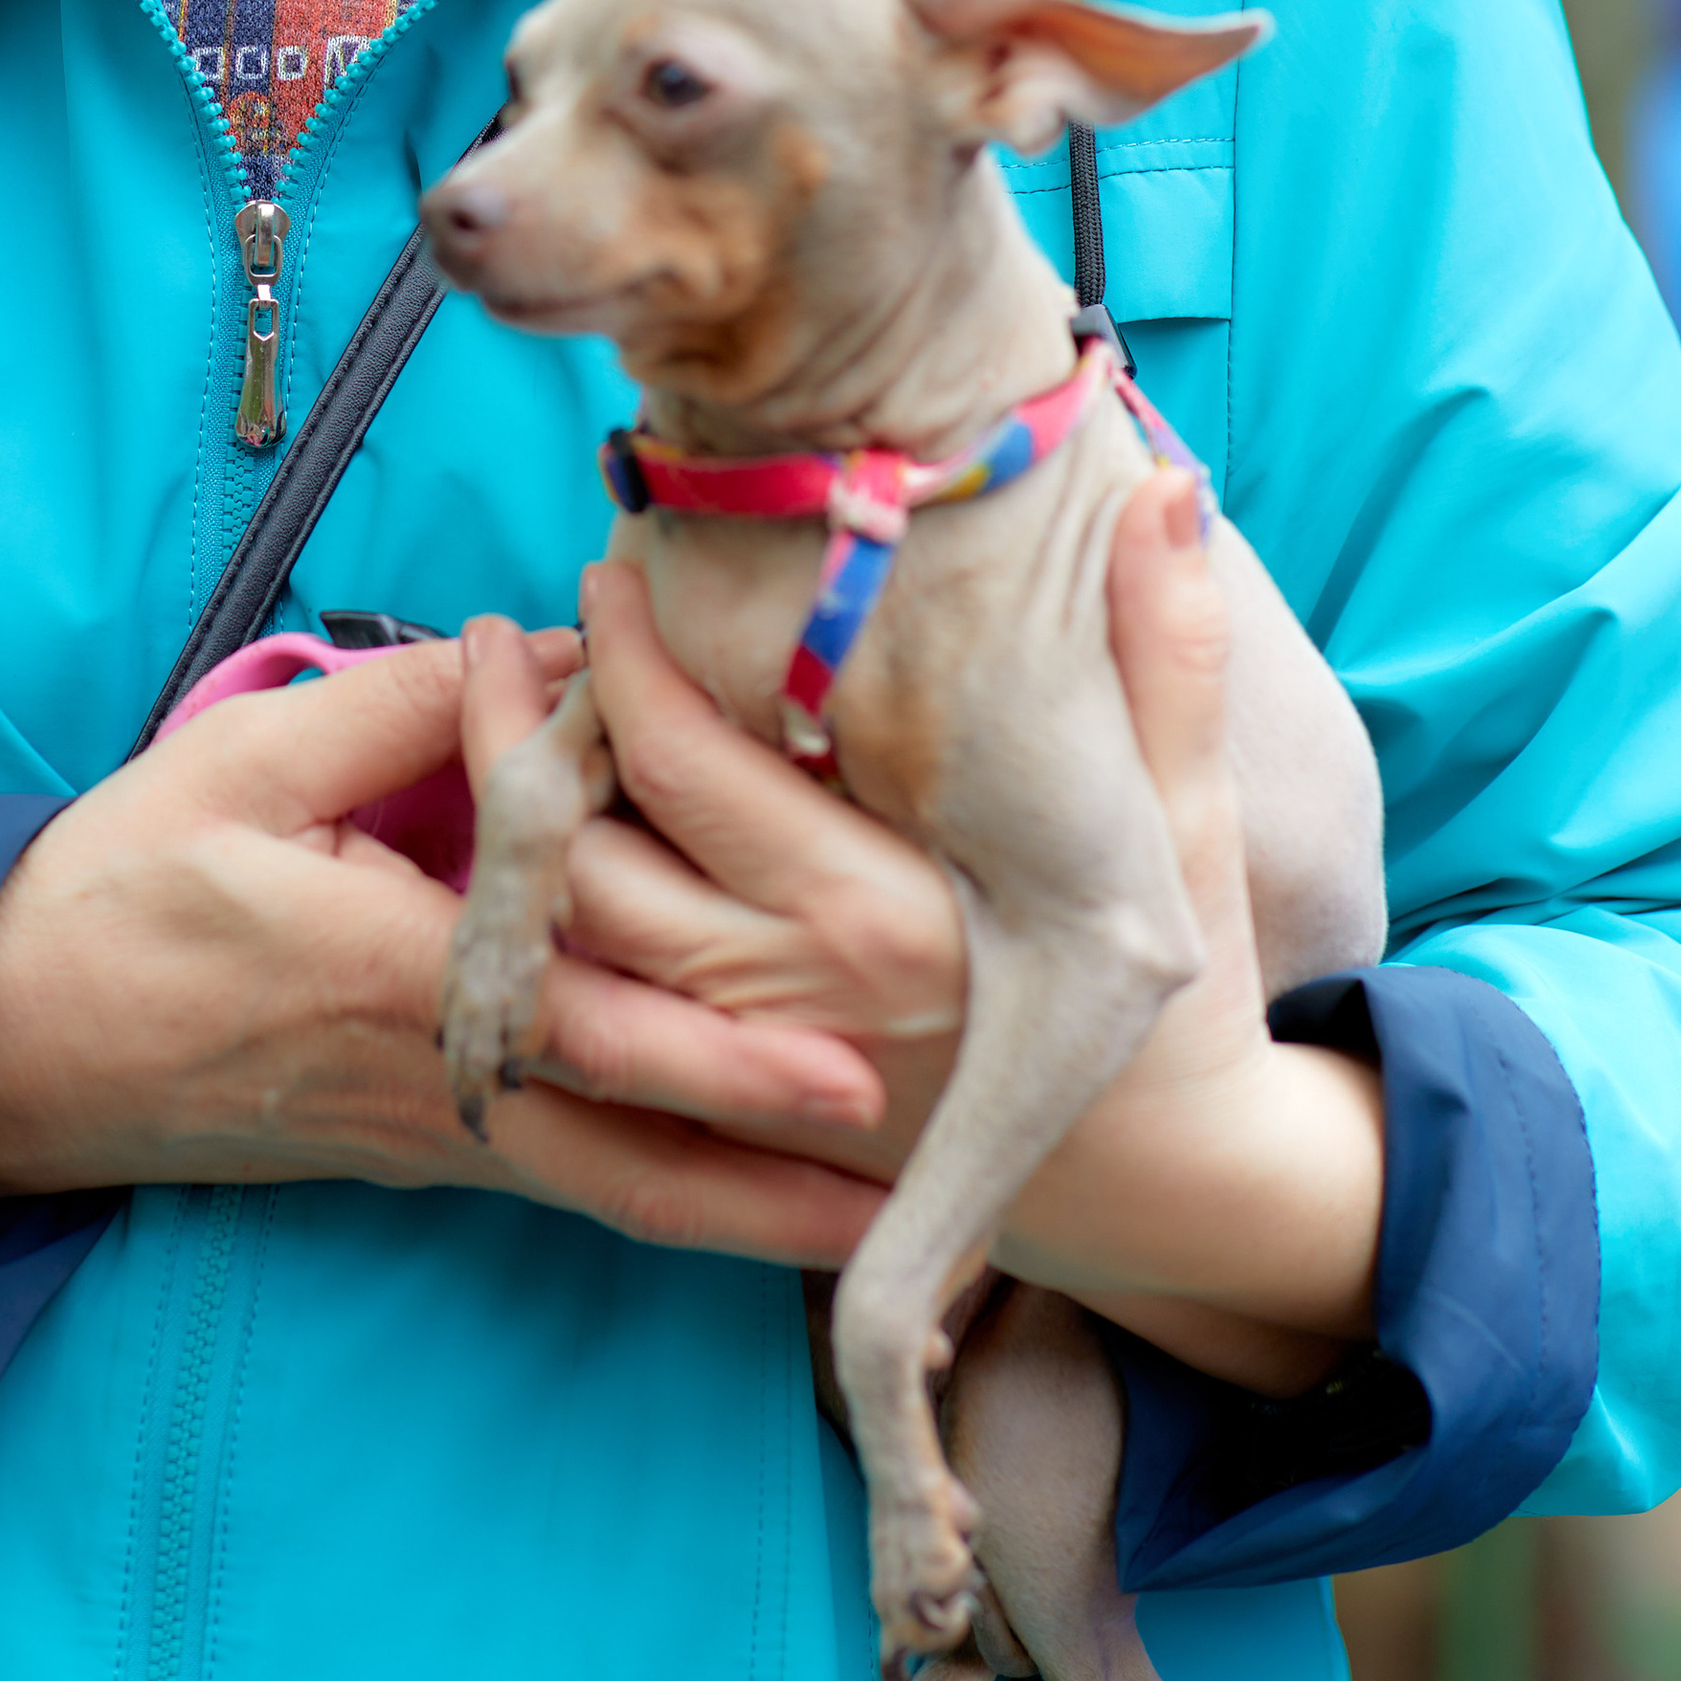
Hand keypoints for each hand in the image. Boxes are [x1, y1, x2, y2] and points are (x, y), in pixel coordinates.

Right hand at [0, 632, 891, 1267]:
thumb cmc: (116, 891)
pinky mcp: (411, 1150)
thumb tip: (549, 651)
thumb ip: (405, 708)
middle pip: (637, 1140)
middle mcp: (433, 1077)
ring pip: (612, 1186)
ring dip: (745, 1209)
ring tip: (874, 1229)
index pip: (590, 1015)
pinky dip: (665, 1198)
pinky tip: (743, 1206)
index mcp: (398, 975)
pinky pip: (565, 1182)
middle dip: (782, 1164)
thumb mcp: (247, 761)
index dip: (724, 1048)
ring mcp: (426, 1133)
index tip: (848, 1060)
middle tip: (921, 1167)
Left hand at [471, 483, 1381, 1383]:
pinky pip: (589, 1031)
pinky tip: (532, 855)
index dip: (621, 656)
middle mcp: (791, 1002)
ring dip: (508, 842)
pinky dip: (535, 946)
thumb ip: (1164, 654)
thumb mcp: (1183, 821)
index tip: (607, 572)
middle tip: (497, 636)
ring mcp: (749, 1073)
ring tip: (500, 726)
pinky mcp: (734, 1122)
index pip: (683, 765)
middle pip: (580, 862)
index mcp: (883, 912)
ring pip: (562, 955)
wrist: (1167, 1191)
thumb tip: (1162, 489)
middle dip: (514, 740)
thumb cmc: (1173, 992)